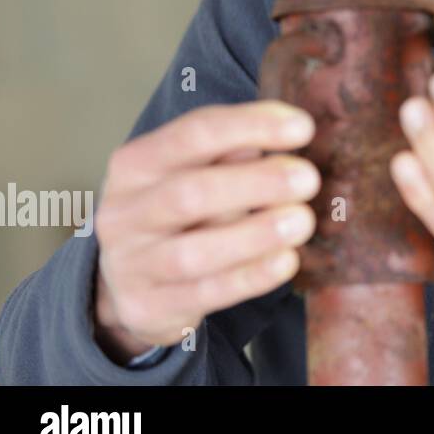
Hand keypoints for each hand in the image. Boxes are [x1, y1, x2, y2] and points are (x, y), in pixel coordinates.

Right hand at [92, 101, 320, 361]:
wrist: (127, 281)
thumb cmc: (177, 212)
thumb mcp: (192, 172)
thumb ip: (232, 151)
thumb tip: (288, 128)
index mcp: (136, 163)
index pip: (193, 134)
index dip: (250, 126)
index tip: (303, 127)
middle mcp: (124, 212)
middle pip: (189, 193)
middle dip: (256, 183)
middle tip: (308, 179)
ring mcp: (131, 264)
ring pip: (191, 252)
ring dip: (254, 235)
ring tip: (302, 221)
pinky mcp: (147, 307)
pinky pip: (203, 294)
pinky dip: (249, 278)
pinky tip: (286, 260)